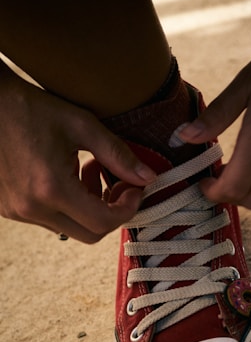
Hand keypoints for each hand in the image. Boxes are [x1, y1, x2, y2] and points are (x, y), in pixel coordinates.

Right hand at [0, 68, 154, 241]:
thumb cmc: (30, 108)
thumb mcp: (81, 124)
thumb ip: (117, 154)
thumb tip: (147, 177)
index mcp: (51, 188)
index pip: (103, 222)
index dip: (128, 209)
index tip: (135, 188)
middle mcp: (32, 208)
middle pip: (90, 234)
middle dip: (112, 212)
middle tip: (117, 183)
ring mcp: (17, 212)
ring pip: (71, 228)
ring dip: (89, 207)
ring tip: (88, 170)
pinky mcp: (8, 209)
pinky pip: (50, 220)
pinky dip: (68, 205)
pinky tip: (66, 175)